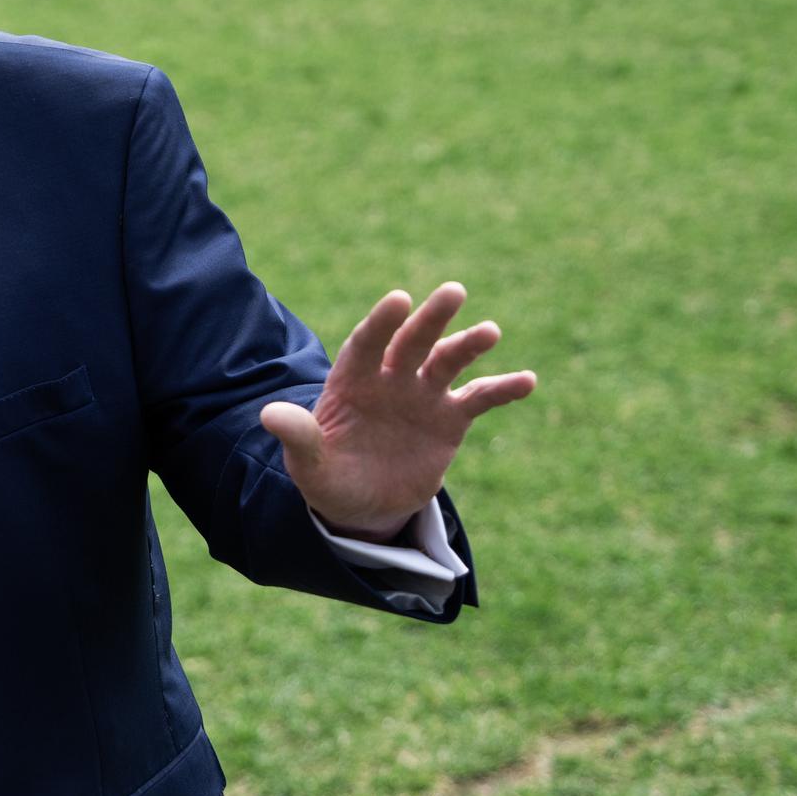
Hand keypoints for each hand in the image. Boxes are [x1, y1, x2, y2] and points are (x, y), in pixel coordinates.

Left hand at [260, 282, 536, 539]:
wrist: (361, 504)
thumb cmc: (328, 476)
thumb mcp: (309, 464)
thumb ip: (297, 437)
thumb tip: (269, 415)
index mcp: (351, 381)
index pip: (366, 344)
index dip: (381, 323)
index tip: (398, 299)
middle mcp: (389, 379)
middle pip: (411, 341)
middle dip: (430, 318)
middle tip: (453, 292)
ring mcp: (422, 395)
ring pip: (447, 361)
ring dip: (468, 345)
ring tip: (489, 332)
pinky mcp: (450, 419)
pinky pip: (479, 398)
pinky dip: (502, 388)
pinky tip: (527, 380)